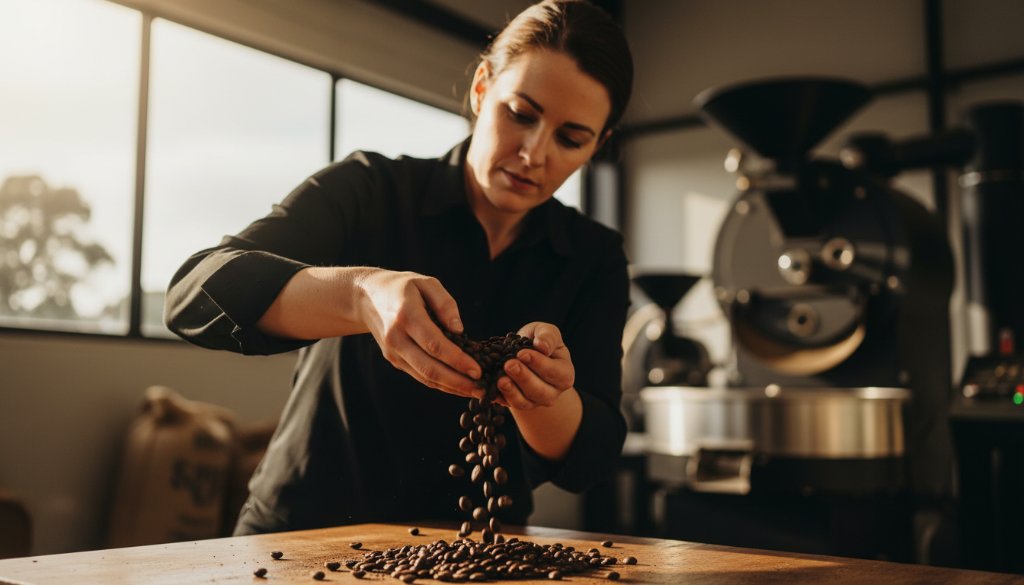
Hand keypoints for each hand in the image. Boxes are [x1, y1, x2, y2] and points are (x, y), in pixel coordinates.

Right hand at [357, 270, 481, 396]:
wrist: (367, 297)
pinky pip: (419, 376)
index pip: (434, 345)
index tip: (478, 370)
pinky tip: (458, 385)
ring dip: (451, 388)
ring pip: (424, 377)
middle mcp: (397, 338)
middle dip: (458, 382)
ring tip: (476, 392)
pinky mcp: (394, 360)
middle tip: (482, 389)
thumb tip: (459, 330)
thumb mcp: (426, 283)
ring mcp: (393, 352)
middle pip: (429, 368)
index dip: (457, 360)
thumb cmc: (403, 288)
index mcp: (406, 316)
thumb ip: (445, 304)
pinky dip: (440, 384)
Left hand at [497, 322, 574, 409]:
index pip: (556, 372)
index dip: (539, 364)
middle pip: (540, 391)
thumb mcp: (546, 332)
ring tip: (500, 379)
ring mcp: (535, 402)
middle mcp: (552, 392)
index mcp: (564, 374)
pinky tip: (491, 386)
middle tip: (509, 365)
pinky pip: (509, 405)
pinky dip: (500, 397)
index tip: (522, 353)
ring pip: (525, 402)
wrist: (523, 354)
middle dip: (524, 378)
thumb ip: (548, 336)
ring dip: (512, 391)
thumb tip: (542, 346)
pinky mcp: (518, 404)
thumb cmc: (538, 341)